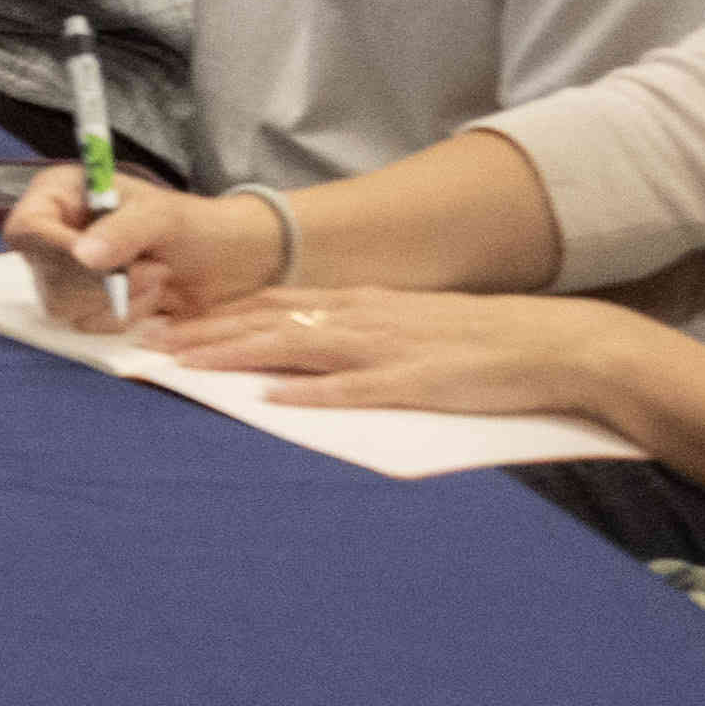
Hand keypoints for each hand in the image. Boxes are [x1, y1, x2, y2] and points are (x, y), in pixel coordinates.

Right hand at [8, 172, 277, 337]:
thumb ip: (124, 231)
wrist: (225, 262)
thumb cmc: (192, 224)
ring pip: (65, 307)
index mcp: (58, 196)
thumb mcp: (162, 216)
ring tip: (158, 276)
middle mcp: (51, 235)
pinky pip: (88, 326)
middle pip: (46, 276)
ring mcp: (62, 274)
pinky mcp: (81, 306)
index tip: (99, 262)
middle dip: (105, 281)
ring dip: (122, 299)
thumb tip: (84, 256)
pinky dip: (126, 316)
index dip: (54, 250)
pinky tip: (151, 297)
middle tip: (155, 267)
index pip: (27, 229)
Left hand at [148, 281, 648, 422]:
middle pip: (268, 320)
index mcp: (361, 303)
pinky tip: (274, 402)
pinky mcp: (417, 383)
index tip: (166, 324)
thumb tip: (301, 353)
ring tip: (187, 367)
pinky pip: (355, 389)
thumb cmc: (479, 342)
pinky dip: (312, 395)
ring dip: (237, 356)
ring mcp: (389, 348)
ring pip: (297, 347)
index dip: (215, 313)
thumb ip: (355, 334)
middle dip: (206, 333)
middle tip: (150, 345)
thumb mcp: (407, 326)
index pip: (273, 303)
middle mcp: (364, 317)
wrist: (554, 344)